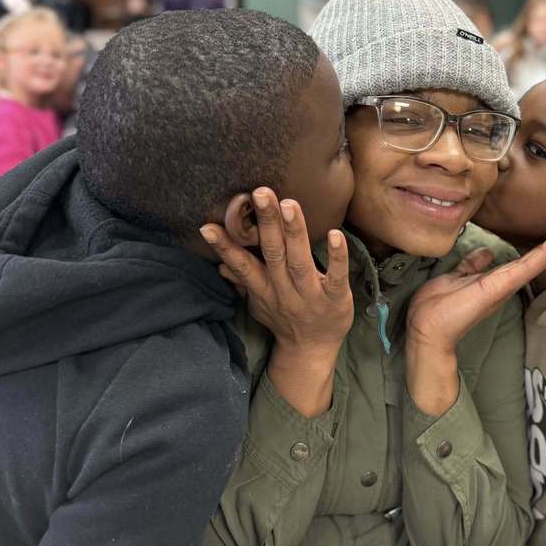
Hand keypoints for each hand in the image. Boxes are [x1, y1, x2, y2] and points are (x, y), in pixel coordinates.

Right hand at [201, 188, 352, 356]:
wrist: (311, 352)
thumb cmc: (284, 321)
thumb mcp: (259, 304)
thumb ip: (242, 281)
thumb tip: (220, 265)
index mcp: (264, 289)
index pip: (242, 266)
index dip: (225, 247)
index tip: (208, 226)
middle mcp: (285, 291)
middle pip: (273, 254)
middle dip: (266, 223)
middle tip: (261, 193)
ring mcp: (311, 296)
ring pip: (300, 261)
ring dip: (294, 232)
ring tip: (288, 204)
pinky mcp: (337, 300)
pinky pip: (337, 277)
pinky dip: (337, 256)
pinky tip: (336, 234)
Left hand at [407, 214, 545, 354]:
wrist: (426, 331)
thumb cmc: (437, 307)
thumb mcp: (456, 277)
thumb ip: (472, 266)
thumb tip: (485, 253)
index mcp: (499, 278)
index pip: (534, 253)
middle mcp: (509, 281)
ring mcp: (508, 284)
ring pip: (545, 256)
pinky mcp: (502, 285)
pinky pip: (530, 264)